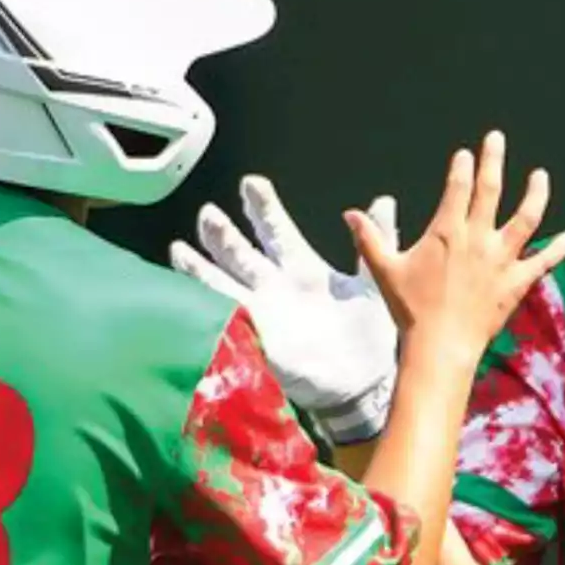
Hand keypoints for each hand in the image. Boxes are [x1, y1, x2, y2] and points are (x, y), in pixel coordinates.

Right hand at [169, 175, 399, 444]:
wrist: (365, 381)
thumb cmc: (369, 332)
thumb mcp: (373, 281)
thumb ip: (375, 241)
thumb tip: (384, 201)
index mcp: (302, 267)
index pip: (276, 229)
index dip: (262, 206)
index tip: (251, 183)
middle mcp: (276, 286)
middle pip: (241, 252)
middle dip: (223, 234)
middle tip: (208, 213)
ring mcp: (263, 312)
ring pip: (224, 283)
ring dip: (201, 268)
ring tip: (179, 249)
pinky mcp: (258, 340)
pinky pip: (226, 320)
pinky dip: (206, 308)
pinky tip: (185, 298)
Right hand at [344, 129, 564, 366]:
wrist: (440, 345)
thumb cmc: (411, 309)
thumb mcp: (385, 270)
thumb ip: (369, 238)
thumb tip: (349, 215)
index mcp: (447, 231)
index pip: (458, 188)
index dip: (462, 168)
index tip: (465, 154)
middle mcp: (478, 238)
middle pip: (490, 190)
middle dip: (493, 160)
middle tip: (497, 138)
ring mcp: (501, 259)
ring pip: (526, 218)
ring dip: (535, 194)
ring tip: (541, 176)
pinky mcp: (517, 282)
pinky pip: (543, 262)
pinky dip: (558, 250)